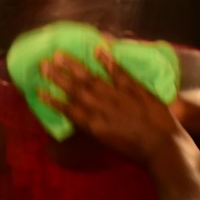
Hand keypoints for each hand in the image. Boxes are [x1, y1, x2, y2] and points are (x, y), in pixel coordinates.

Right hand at [40, 48, 180, 164]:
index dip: (52, 99)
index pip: (68, 109)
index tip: (37, 89)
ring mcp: (117, 96)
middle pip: (75, 90)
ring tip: (59, 55)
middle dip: (57, 76)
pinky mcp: (134, 88)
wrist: (162, 147)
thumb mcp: (108, 143)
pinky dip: (107, 61)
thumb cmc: (135, 150)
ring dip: (74, 66)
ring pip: (91, 79)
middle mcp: (100, 108)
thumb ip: (94, 128)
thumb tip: (80, 119)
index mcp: (93, 125)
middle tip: (43, 64)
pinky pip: (118, 72)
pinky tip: (97, 49)